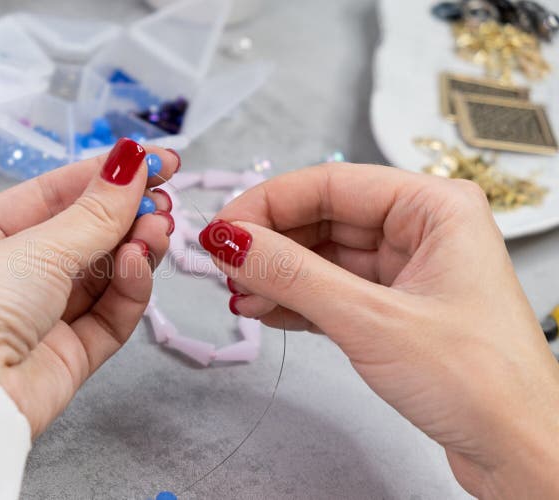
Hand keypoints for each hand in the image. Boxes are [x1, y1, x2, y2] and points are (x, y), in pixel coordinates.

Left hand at [0, 139, 178, 436]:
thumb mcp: (33, 248)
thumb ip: (94, 212)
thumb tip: (132, 161)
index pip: (51, 195)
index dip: (104, 175)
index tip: (156, 160)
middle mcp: (8, 276)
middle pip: (81, 234)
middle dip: (125, 214)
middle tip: (164, 197)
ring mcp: (38, 318)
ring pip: (101, 274)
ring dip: (134, 247)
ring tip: (159, 227)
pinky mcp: (67, 356)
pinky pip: (108, 315)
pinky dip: (130, 288)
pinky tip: (140, 263)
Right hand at [199, 163, 558, 497]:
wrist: (519, 453)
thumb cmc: (480, 383)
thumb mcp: (370, 320)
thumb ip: (292, 275)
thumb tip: (231, 241)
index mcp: (434, 207)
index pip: (331, 184)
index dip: (268, 203)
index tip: (222, 228)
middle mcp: (422, 231)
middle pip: (323, 219)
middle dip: (269, 244)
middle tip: (223, 265)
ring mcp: (407, 271)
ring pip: (322, 257)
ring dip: (277, 276)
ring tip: (237, 294)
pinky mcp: (394, 310)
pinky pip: (331, 291)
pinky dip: (294, 301)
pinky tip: (262, 310)